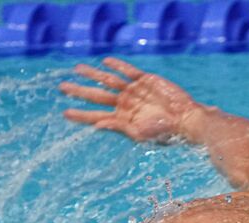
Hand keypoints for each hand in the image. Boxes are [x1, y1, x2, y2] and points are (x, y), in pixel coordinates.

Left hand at [60, 57, 198, 143]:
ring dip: (93, 74)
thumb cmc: (165, 132)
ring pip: (108, 81)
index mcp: (122, 120)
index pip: (96, 116)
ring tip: (77, 69)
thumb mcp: (140, 134)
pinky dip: (117, 66)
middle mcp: (125, 105)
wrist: (186, 120)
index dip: (81, 114)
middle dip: (79, 91)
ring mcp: (134, 91)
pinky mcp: (145, 80)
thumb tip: (97, 125)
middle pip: (97, 96)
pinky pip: (127, 71)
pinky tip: (104, 62)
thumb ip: (119, 127)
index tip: (65, 112)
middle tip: (62, 87)